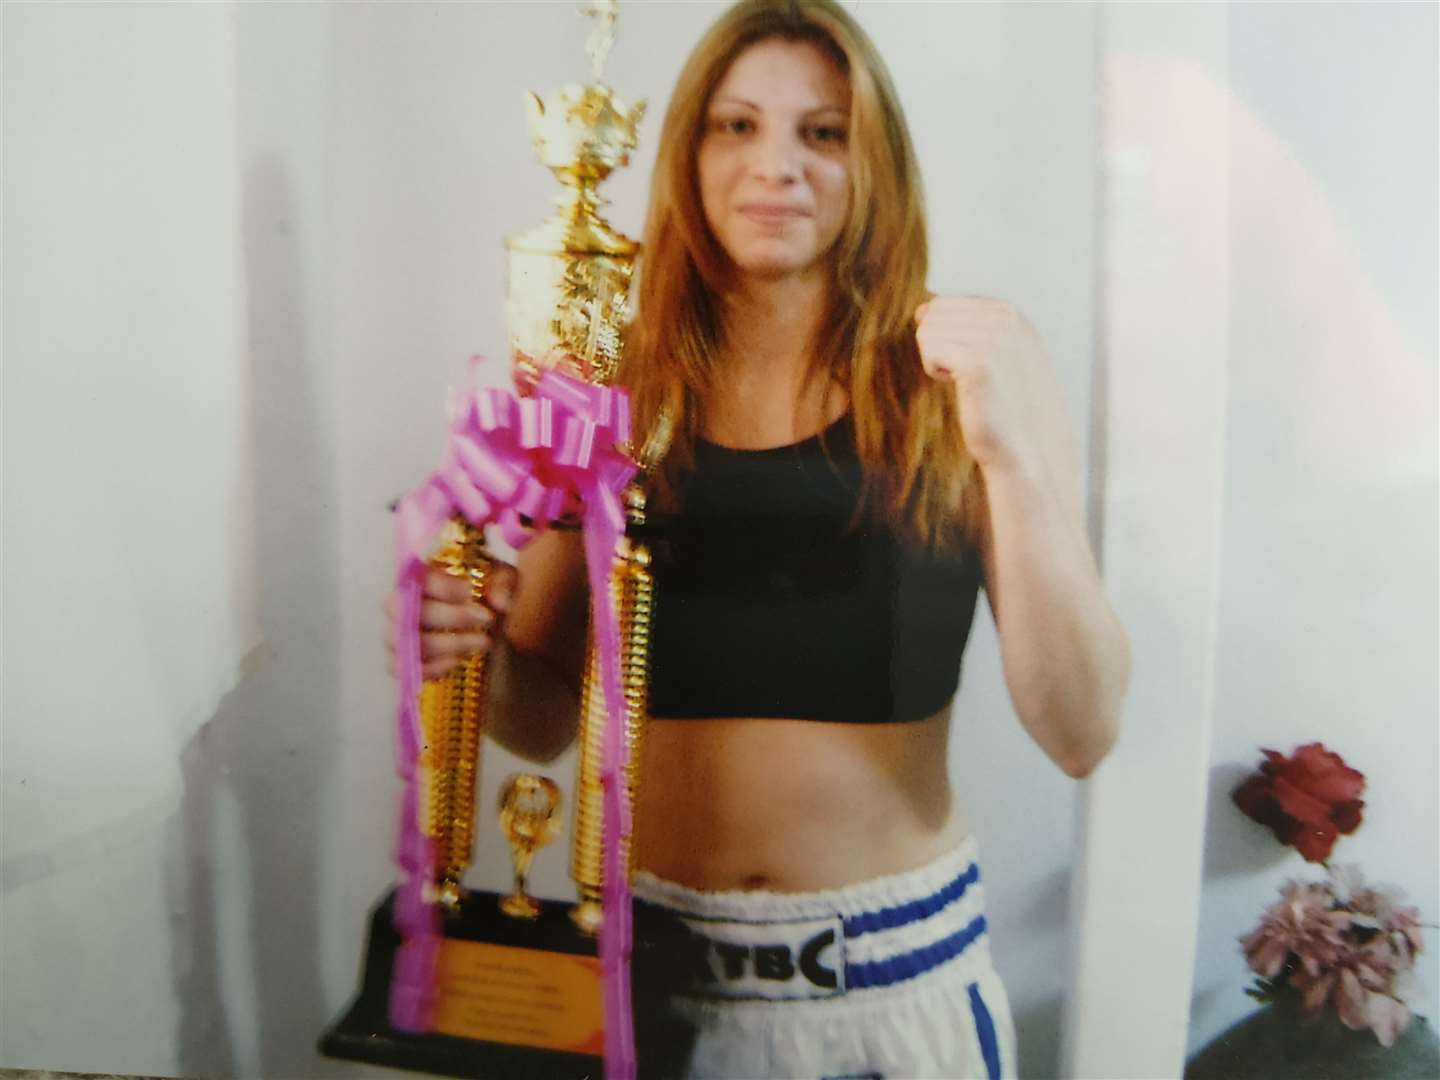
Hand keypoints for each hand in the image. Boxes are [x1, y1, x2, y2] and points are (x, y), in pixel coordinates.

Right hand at [384, 563, 517, 680]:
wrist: (488, 623)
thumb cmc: (489, 594)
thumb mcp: (503, 580)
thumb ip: (503, 582)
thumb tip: (499, 601)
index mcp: (423, 575)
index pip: (417, 577)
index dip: (440, 586)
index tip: (469, 591)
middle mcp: (403, 603)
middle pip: (408, 610)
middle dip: (450, 616)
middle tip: (486, 618)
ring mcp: (400, 634)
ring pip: (407, 641)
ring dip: (447, 644)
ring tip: (483, 642)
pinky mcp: (406, 660)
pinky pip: (405, 668)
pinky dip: (430, 667)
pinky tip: (456, 662)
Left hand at [914, 296, 1065, 474]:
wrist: (1028, 446)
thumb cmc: (1005, 405)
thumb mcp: (994, 352)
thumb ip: (965, 326)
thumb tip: (922, 309)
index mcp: (1010, 312)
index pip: (945, 303)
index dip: (947, 339)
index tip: (974, 363)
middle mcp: (1006, 318)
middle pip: (934, 314)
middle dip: (939, 346)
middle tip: (968, 375)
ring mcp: (994, 337)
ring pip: (927, 331)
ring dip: (938, 361)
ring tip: (970, 383)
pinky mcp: (978, 362)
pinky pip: (929, 351)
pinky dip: (936, 372)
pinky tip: (962, 388)